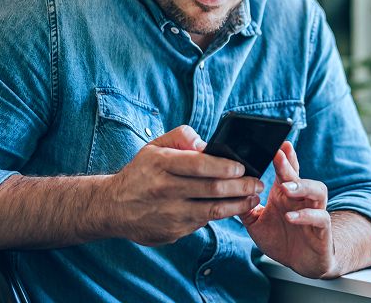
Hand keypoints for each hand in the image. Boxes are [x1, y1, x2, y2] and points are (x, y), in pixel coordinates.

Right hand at [105, 125, 263, 245]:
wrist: (112, 207)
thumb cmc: (140, 173)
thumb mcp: (154, 146)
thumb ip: (181, 137)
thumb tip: (205, 144)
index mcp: (160, 165)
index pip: (199, 164)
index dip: (224, 166)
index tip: (242, 167)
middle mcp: (165, 190)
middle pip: (211, 189)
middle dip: (241, 186)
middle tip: (258, 183)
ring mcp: (169, 214)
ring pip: (212, 211)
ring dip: (238, 204)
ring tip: (253, 197)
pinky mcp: (173, 232)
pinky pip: (202, 223)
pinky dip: (220, 215)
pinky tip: (233, 208)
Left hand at [240, 141, 339, 277]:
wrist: (302, 263)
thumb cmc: (281, 238)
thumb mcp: (256, 223)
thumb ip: (244, 207)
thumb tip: (227, 191)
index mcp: (286, 194)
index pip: (287, 170)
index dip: (284, 156)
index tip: (277, 143)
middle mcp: (302, 199)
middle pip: (298, 176)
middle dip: (288, 165)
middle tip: (278, 155)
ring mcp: (314, 211)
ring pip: (317, 190)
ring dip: (302, 187)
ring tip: (286, 188)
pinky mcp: (322, 229)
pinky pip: (320, 217)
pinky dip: (306, 216)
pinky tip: (292, 217)